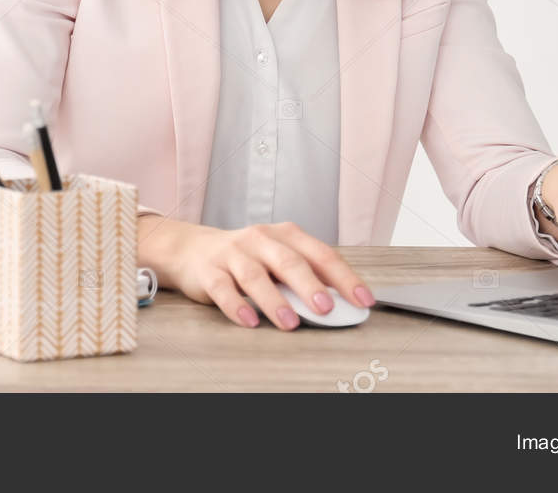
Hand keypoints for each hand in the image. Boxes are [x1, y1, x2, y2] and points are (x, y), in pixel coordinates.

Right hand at [136, 215, 373, 329]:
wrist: (193, 250)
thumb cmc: (248, 258)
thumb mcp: (278, 258)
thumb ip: (306, 275)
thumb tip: (340, 302)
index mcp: (286, 235)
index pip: (321, 254)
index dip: (344, 277)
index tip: (363, 300)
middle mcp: (260, 240)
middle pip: (288, 261)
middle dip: (310, 286)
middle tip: (327, 308)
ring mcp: (233, 254)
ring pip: (255, 276)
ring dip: (274, 300)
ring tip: (290, 323)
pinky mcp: (209, 271)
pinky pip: (223, 289)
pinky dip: (237, 305)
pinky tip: (249, 321)